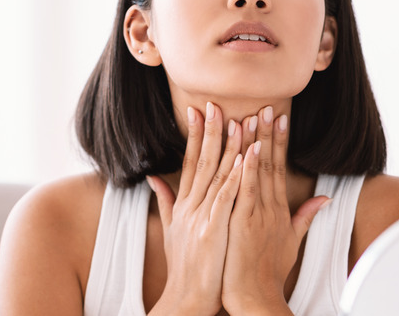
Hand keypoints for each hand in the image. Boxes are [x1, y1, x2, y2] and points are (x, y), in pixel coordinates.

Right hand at [146, 102, 243, 315]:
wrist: (186, 298)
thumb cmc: (185, 266)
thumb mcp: (171, 230)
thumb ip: (165, 201)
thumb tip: (152, 177)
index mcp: (184, 204)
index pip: (191, 161)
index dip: (196, 135)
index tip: (200, 110)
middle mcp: (191, 205)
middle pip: (202, 160)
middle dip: (210, 130)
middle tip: (216, 103)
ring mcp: (201, 216)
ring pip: (216, 173)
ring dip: (229, 145)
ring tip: (238, 120)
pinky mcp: (213, 229)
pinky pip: (226, 196)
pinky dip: (236, 174)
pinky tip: (245, 156)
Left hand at [221, 107, 330, 314]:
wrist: (256, 298)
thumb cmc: (268, 273)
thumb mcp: (291, 242)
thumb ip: (305, 217)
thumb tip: (324, 198)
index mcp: (278, 210)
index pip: (278, 167)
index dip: (279, 141)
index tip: (279, 117)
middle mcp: (269, 208)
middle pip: (270, 163)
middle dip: (269, 133)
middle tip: (268, 104)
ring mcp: (256, 214)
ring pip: (257, 171)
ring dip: (255, 142)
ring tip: (253, 115)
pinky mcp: (242, 222)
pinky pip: (245, 190)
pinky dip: (247, 169)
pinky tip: (247, 149)